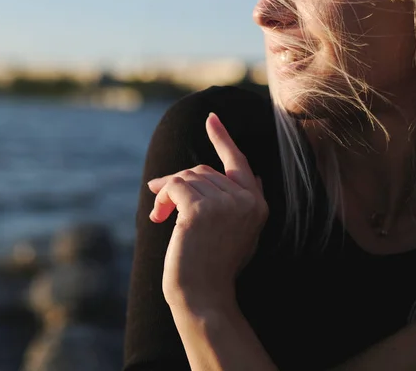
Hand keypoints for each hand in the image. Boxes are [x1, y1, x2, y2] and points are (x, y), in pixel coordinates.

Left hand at [147, 112, 268, 309]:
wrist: (203, 296)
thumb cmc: (214, 267)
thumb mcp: (238, 232)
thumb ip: (242, 202)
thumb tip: (256, 174)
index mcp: (258, 204)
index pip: (239, 162)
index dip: (223, 138)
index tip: (210, 118)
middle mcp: (247, 200)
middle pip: (203, 171)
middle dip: (178, 184)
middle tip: (161, 206)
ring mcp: (226, 203)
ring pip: (186, 177)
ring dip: (167, 194)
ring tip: (160, 216)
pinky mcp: (201, 209)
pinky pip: (174, 186)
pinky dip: (161, 198)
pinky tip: (158, 218)